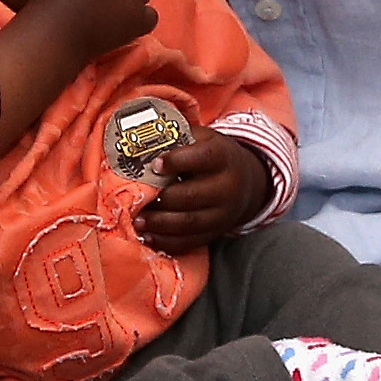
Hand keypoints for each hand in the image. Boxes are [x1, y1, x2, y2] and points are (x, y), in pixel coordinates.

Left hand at [133, 126, 266, 247]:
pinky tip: (148, 236)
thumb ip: (177, 138)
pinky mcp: (216, 232)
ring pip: (189, 222)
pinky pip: (190, 241)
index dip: (176, 161)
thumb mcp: (202, 139)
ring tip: (137, 220)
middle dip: (161, 199)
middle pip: (191, 195)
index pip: (202, 158)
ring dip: (159, 223)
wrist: (244, 183)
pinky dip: (166, 241)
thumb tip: (142, 142)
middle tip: (137, 199)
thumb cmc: (213, 157)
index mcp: (222, 157)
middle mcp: (227, 187)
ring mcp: (223, 213)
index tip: (154, 164)